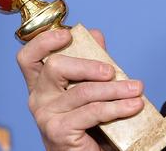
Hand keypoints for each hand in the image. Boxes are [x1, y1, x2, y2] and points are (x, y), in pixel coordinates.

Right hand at [16, 29, 144, 150]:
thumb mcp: (90, 87)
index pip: (29, 58)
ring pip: (84, 91)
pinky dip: (117, 107)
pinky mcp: (58, 131)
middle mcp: (38, 98)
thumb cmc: (90, 121)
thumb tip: (95, 34)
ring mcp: (46, 116)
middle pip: (56, 67)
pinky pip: (93, 111)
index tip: (67, 35)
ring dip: (116, 89)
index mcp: (42, 84)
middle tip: (113, 71)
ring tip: (136, 90)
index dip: (44, 41)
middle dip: (89, 65)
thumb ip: (91, 61)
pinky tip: (133, 106)